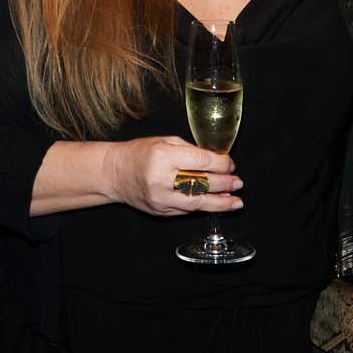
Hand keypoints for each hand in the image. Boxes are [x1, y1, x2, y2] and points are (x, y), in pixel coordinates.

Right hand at [103, 135, 240, 216]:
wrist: (114, 174)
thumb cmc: (138, 153)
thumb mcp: (164, 141)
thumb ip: (189, 150)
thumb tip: (216, 160)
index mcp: (163, 156)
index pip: (200, 161)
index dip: (221, 163)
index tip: (230, 164)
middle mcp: (161, 179)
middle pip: (201, 183)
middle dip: (224, 183)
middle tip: (238, 182)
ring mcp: (160, 198)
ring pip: (197, 203)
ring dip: (220, 202)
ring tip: (236, 202)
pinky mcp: (160, 211)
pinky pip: (187, 210)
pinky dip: (204, 207)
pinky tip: (217, 204)